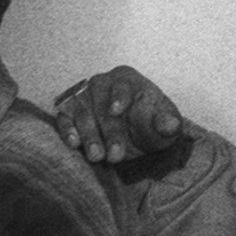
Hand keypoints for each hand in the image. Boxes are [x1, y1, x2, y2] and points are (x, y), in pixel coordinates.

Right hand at [51, 66, 185, 165]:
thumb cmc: (150, 124)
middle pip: (101, 104)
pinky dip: (67, 130)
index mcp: (127, 79)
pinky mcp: (70, 113)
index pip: (122, 86)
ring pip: (82, 113)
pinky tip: (73, 143)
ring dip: (89, 136)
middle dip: (108, 131)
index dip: (119, 97)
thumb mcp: (164, 126)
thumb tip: (170, 124)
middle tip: (115, 155)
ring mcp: (83, 98)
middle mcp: (102, 84)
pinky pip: (64, 119)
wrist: (134, 136)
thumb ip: (168, 123)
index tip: (117, 111)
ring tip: (97, 156)